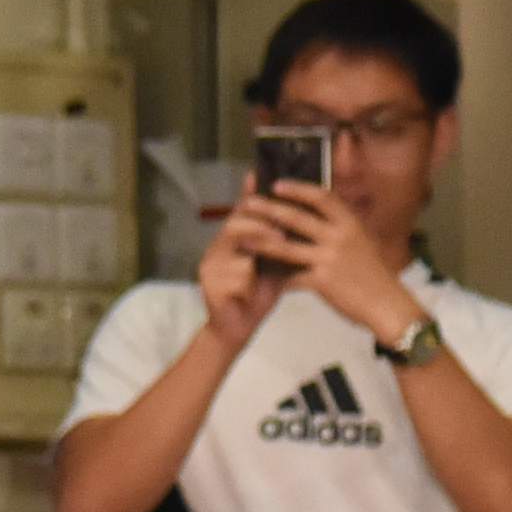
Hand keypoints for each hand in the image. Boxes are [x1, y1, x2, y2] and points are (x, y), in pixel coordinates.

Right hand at [188, 190, 285, 347]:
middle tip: (283, 234)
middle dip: (261, 226)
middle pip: (235, 224)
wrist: (236, 329)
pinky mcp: (209, 285)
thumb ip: (281, 242)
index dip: (251, 196)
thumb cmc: (258, 293)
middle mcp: (217, 248)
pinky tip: (248, 295)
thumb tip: (302, 219)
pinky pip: (233, 278)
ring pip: (235, 250)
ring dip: (254, 258)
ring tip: (267, 263)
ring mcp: (210, 266)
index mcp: (232, 240)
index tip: (263, 182)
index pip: (240, 211)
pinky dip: (246, 286)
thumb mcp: (273, 263)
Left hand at [230, 180, 409, 339]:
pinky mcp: (322, 281)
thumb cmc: (374, 273)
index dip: (298, 189)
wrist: (387, 305)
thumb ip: (342, 227)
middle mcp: (340, 236)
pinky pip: (291, 276)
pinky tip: (259, 273)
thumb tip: (322, 210)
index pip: (322, 197)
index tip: (277, 184)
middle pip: (298, 218)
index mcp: (351, 223)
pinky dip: (274, 275)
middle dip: (270, 209)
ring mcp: (330, 259)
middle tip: (248, 203)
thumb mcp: (362, 241)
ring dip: (262, 241)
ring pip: (287, 247)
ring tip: (242, 236)